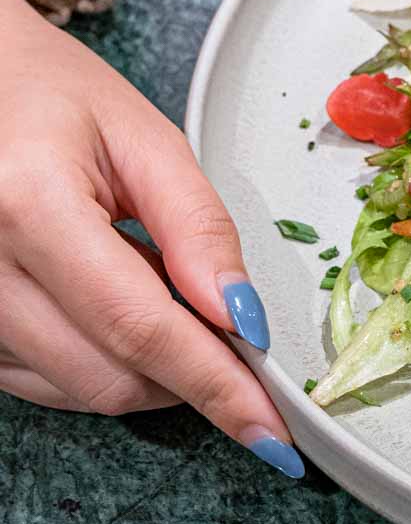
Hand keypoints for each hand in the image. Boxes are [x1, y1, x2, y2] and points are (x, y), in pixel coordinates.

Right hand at [0, 0, 302, 477]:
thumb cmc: (48, 94)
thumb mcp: (145, 139)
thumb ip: (199, 229)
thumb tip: (244, 317)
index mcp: (25, 205)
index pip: (138, 328)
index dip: (215, 386)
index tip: (272, 429)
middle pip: (107, 376)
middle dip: (189, 377)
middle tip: (235, 335)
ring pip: (75, 389)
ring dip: (145, 367)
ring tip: (155, 283)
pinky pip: (39, 379)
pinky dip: (99, 359)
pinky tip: (111, 299)